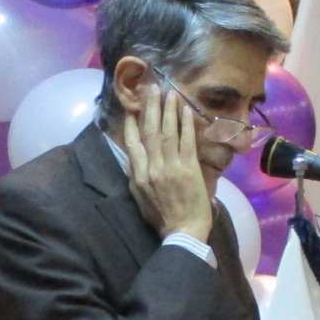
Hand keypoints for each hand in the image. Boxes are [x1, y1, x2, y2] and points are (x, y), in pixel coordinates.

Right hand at [121, 88, 213, 242]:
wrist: (182, 232)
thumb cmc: (162, 218)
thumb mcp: (140, 198)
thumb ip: (136, 177)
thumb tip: (134, 159)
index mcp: (138, 175)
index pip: (132, 143)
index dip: (131, 123)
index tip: (132, 107)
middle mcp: (152, 168)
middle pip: (149, 131)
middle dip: (150, 108)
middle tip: (151, 88)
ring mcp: (170, 166)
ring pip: (167, 132)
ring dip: (168, 110)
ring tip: (169, 92)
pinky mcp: (188, 168)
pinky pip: (186, 141)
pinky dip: (185, 124)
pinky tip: (185, 109)